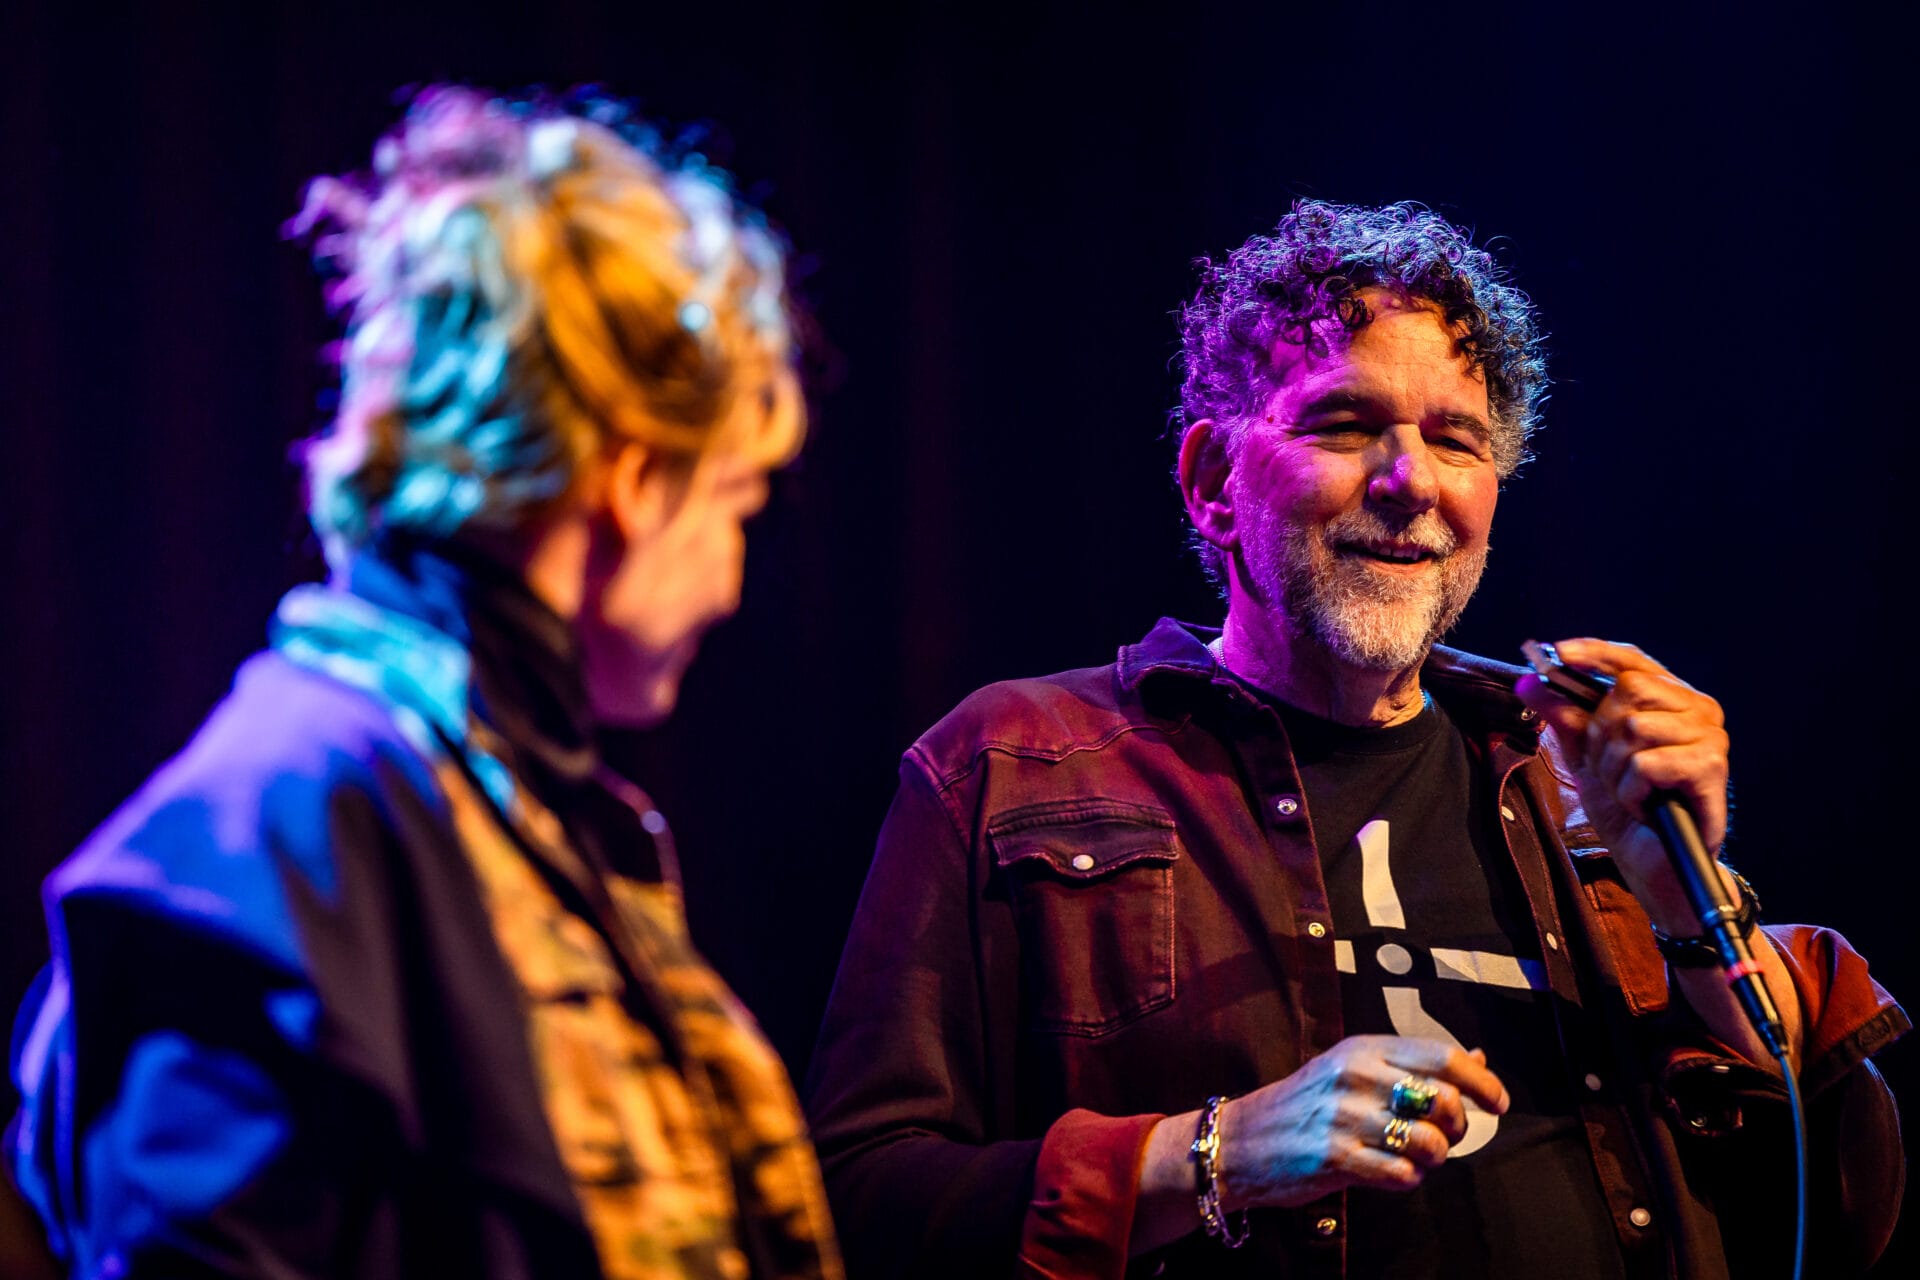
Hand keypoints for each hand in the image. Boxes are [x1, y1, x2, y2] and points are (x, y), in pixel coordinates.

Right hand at [1217, 1036, 1508, 1208]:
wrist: (1242, 1140)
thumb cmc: (1307, 1103)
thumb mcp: (1354, 1066)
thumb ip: (1414, 1063)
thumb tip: (1477, 1057)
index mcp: (1363, 1047)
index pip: (1441, 1056)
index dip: (1481, 1083)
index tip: (1499, 1103)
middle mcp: (1356, 1075)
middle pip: (1444, 1100)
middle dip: (1458, 1127)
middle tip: (1445, 1136)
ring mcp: (1344, 1117)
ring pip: (1429, 1143)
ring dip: (1432, 1158)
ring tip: (1413, 1156)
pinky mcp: (1335, 1158)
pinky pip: (1402, 1176)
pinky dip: (1407, 1180)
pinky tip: (1390, 1173)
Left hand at [1514, 637, 1730, 930]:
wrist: (1654, 863)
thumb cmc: (1628, 807)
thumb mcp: (1585, 757)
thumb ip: (1562, 717)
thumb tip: (1529, 681)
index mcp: (1670, 699)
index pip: (1632, 660)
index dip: (1595, 653)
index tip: (1557, 653)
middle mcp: (1697, 709)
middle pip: (1626, 691)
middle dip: (1600, 735)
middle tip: (1609, 769)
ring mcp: (1709, 736)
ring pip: (1632, 728)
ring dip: (1614, 770)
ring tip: (1630, 792)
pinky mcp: (1711, 765)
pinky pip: (1645, 763)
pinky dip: (1631, 791)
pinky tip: (1645, 806)